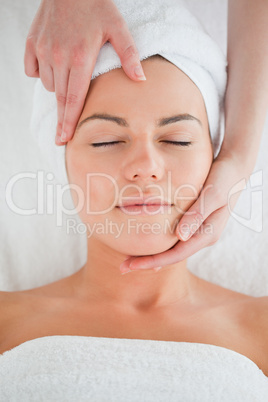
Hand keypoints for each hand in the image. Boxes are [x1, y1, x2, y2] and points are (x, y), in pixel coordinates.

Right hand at [24, 0, 145, 144]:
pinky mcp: (32, 43)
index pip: (74, 100)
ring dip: (58, 88)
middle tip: (62, 136)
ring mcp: (43, 51)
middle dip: (62, 118)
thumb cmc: (96, 6)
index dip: (69, 122)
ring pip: (49, 85)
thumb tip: (140, 80)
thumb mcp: (117, 28)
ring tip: (70, 76)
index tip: (64, 139)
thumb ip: (129, 55)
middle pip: (60, 98)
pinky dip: (42, 73)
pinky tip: (53, 65)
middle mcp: (58, 58)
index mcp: (80, 58)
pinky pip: (32, 71)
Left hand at [120, 152, 248, 272]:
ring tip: (129, 259)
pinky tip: (144, 243)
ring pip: (171, 248)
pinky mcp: (193, 223)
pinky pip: (172, 237)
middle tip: (122, 267)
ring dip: (152, 255)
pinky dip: (158, 242)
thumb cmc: (225, 178)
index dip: (153, 261)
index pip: (176, 254)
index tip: (131, 266)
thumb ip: (197, 214)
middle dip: (148, 263)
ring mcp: (197, 230)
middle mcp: (202, 236)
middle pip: (172, 256)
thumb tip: (180, 236)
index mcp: (207, 234)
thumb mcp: (213, 193)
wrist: (235, 169)